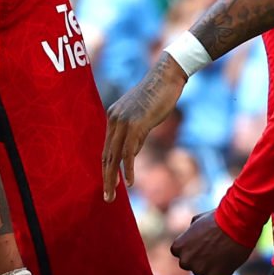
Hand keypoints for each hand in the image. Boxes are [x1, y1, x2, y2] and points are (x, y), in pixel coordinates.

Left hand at [101, 55, 186, 200]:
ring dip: (113, 179)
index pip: (107, 148)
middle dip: (106, 178)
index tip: (109, 184)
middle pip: (106, 155)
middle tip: (107, 197)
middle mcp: (114, 119)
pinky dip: (128, 169)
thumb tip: (131, 154)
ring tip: (113, 196)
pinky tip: (128, 182)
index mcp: (113, 116)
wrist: (167, 76)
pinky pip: (128, 152)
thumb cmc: (159, 95)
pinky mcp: (135, 124)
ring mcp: (123, 121)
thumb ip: (135, 135)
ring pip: (114, 156)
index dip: (107, 168)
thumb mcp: (143, 117)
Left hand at [171, 210, 253, 274]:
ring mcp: (200, 271)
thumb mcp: (198, 221)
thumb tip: (191, 236)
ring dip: (212, 265)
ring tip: (224, 250)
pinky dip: (224, 270)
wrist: (236, 225)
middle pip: (190, 264)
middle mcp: (186, 261)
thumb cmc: (218, 219)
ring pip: (204, 272)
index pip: (180, 253)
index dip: (191, 247)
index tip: (202, 242)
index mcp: (178, 247)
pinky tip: (230, 257)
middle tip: (213, 248)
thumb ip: (191, 233)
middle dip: (199, 259)